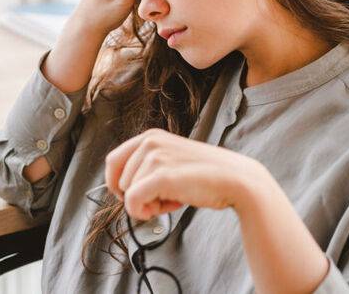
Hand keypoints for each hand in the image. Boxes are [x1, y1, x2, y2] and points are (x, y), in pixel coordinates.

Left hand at [105, 128, 265, 220]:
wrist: (236, 180)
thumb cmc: (203, 175)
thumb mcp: (170, 160)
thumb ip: (147, 167)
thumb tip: (121, 190)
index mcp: (149, 136)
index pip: (112, 161)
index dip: (117, 184)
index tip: (132, 196)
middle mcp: (149, 142)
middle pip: (119, 181)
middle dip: (138, 196)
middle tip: (165, 198)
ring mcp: (155, 157)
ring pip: (127, 194)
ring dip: (148, 204)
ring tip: (175, 198)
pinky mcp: (161, 175)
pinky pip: (132, 201)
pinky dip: (142, 212)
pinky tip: (168, 208)